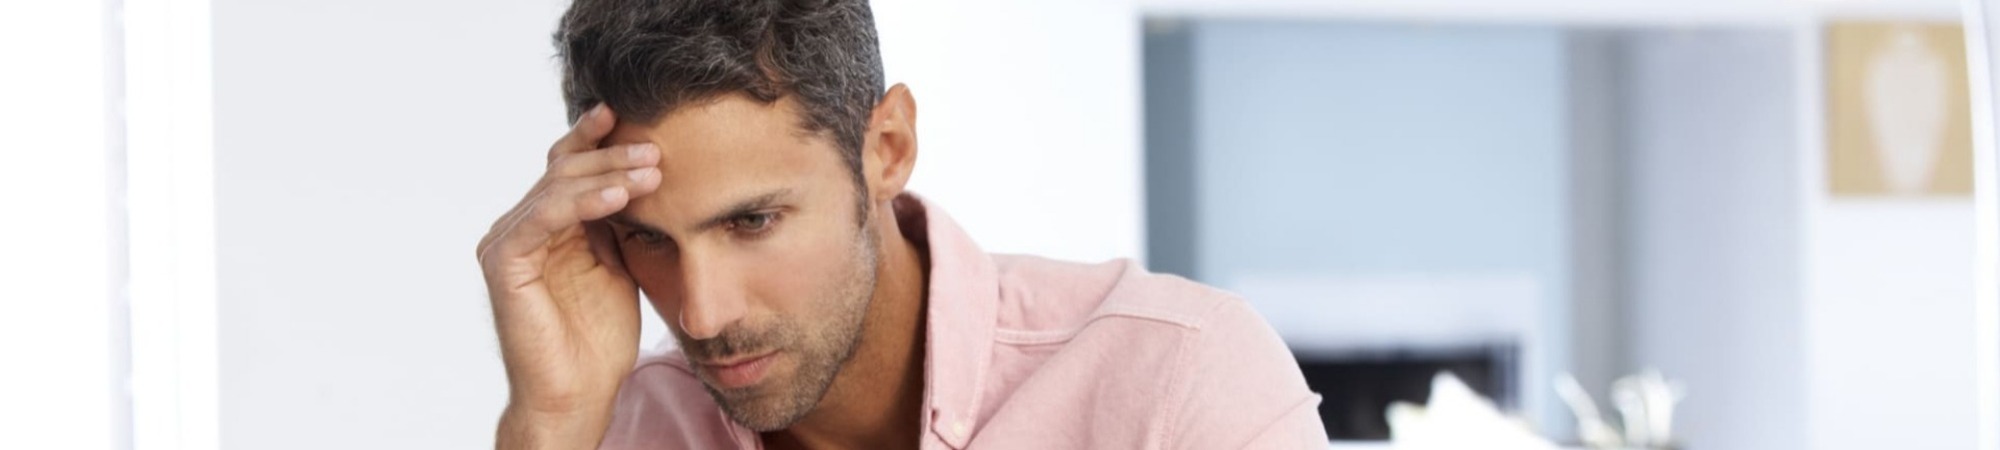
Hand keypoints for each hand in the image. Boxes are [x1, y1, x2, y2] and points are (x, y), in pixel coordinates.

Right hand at [477, 104, 660, 447]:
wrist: (580, 391)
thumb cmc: (600, 338)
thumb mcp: (619, 264)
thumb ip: (619, 221)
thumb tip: (644, 173)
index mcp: (546, 224)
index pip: (569, 167)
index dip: (598, 139)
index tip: (635, 118)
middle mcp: (520, 226)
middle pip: (563, 169)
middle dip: (612, 155)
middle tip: (657, 148)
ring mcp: (507, 242)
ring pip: (556, 188)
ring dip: (607, 175)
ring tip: (651, 170)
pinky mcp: (503, 262)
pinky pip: (544, 218)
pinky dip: (583, 203)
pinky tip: (619, 197)